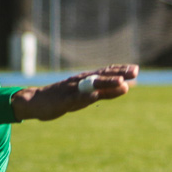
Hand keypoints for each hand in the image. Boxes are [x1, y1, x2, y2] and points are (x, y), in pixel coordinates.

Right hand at [11, 64, 137, 121]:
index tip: (135, 70)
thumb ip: (107, 92)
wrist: (36, 101)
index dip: (120, 70)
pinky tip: (94, 96)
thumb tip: (127, 87)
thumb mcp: (88, 95)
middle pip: (101, 76)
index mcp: (86, 79)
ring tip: (120, 83)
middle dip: (118, 74)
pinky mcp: (63, 100)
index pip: (106, 72)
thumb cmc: (63, 98)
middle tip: (134, 72)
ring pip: (91, 85)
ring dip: (106, 83)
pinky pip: (74, 98)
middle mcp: (80, 81)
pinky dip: (85, 96)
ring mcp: (71, 90)